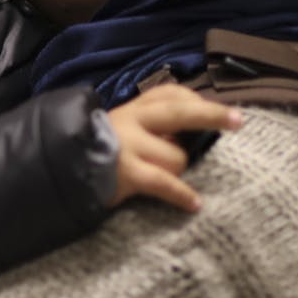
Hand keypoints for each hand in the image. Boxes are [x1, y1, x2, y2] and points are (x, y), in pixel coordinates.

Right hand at [106, 85, 242, 210]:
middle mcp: (132, 120)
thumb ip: (148, 128)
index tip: (218, 111)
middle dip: (212, 114)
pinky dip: (182, 195)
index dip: (196, 100)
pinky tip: (195, 204)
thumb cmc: (95, 153)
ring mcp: (129, 145)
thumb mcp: (120, 131)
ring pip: (176, 157)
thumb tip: (187, 139)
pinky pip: (164, 183)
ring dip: (178, 172)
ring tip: (167, 185)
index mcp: (133, 108)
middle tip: (238, 120)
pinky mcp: (127, 172)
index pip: (170, 93)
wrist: (58, 171)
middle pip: (180, 111)